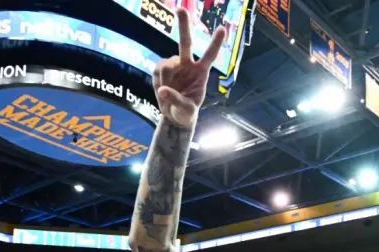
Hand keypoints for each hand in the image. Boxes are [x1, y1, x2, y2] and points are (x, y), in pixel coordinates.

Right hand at [152, 8, 225, 127]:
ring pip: (166, 63)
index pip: (210, 55)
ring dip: (165, 78)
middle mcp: (188, 64)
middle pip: (185, 42)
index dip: (215, 43)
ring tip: (166, 93)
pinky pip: (156, 69)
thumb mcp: (186, 111)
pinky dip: (157, 80)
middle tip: (180, 9)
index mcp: (201, 73)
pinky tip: (161, 89)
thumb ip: (176, 101)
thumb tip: (162, 90)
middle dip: (183, 26)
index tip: (222, 29)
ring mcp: (175, 65)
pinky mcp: (162, 69)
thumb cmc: (186, 112)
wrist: (174, 115)